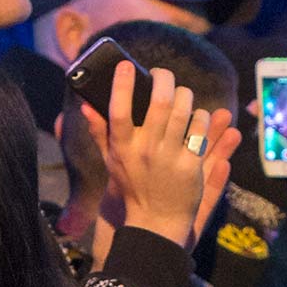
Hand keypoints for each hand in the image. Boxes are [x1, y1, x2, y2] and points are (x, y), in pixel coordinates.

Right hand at [82, 62, 238, 249]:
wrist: (155, 221)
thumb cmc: (132, 185)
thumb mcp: (111, 160)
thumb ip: (100, 131)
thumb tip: (85, 105)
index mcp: (122, 147)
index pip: (118, 110)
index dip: (121, 84)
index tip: (126, 66)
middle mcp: (145, 150)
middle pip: (159, 101)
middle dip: (163, 79)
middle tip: (162, 75)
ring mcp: (169, 157)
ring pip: (183, 109)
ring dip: (184, 95)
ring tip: (181, 94)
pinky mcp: (190, 164)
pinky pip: (199, 127)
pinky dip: (200, 117)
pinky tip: (196, 119)